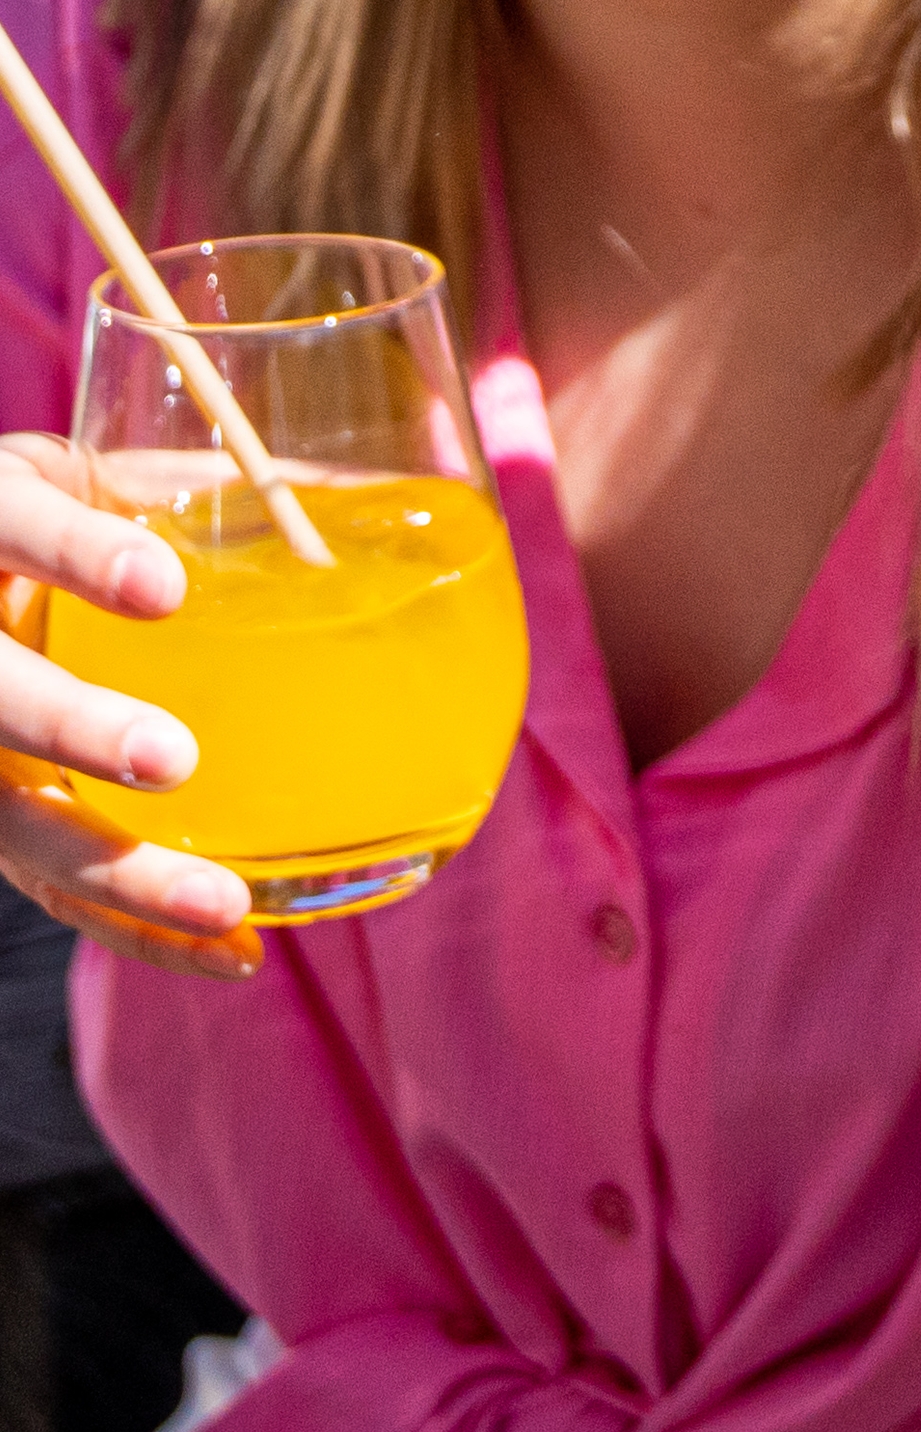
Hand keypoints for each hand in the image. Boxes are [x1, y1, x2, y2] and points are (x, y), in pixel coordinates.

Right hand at [0, 438, 256, 982]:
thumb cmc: (51, 520)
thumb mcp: (99, 479)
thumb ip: (207, 484)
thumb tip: (371, 491)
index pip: (13, 530)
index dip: (75, 555)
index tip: (162, 585)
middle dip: (72, 731)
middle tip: (171, 759)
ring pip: (17, 827)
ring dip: (120, 874)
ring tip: (225, 904)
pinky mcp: (0, 822)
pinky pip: (58, 888)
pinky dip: (140, 927)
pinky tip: (231, 952)